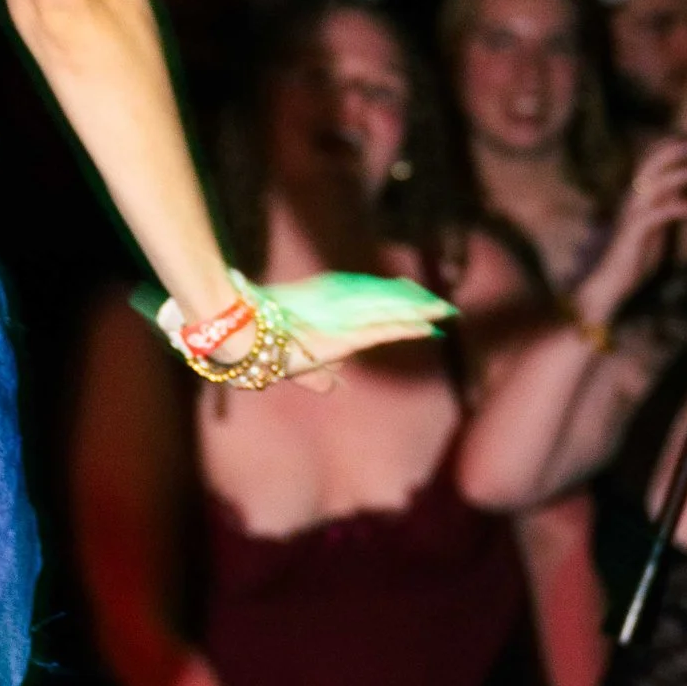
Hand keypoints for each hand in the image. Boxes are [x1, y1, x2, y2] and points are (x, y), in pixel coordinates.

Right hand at [259, 271, 452, 376]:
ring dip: (418, 312)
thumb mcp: (296, 366)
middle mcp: (340, 315)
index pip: (371, 309)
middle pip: (385, 306)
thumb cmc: (261, 349)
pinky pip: (384, 330)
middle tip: (439, 303)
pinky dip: (407, 329)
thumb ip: (318, 374)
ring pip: (390, 314)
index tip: (414, 300)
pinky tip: (428, 326)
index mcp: (332, 319)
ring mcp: (343, 322)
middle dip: (413, 305)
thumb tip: (333, 386)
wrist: (242, 340)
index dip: (395, 304)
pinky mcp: (346, 336)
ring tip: (444, 309)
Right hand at [578, 135, 686, 322]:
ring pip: (655, 185)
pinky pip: (661, 213)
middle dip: (673, 152)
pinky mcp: (636, 231)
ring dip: (680, 175)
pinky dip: (682, 207)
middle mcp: (631, 201)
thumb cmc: (634, 256)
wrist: (610, 280)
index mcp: (635, 198)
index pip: (649, 166)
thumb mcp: (657, 228)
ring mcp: (632, 214)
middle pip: (649, 166)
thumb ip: (669, 210)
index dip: (669, 151)